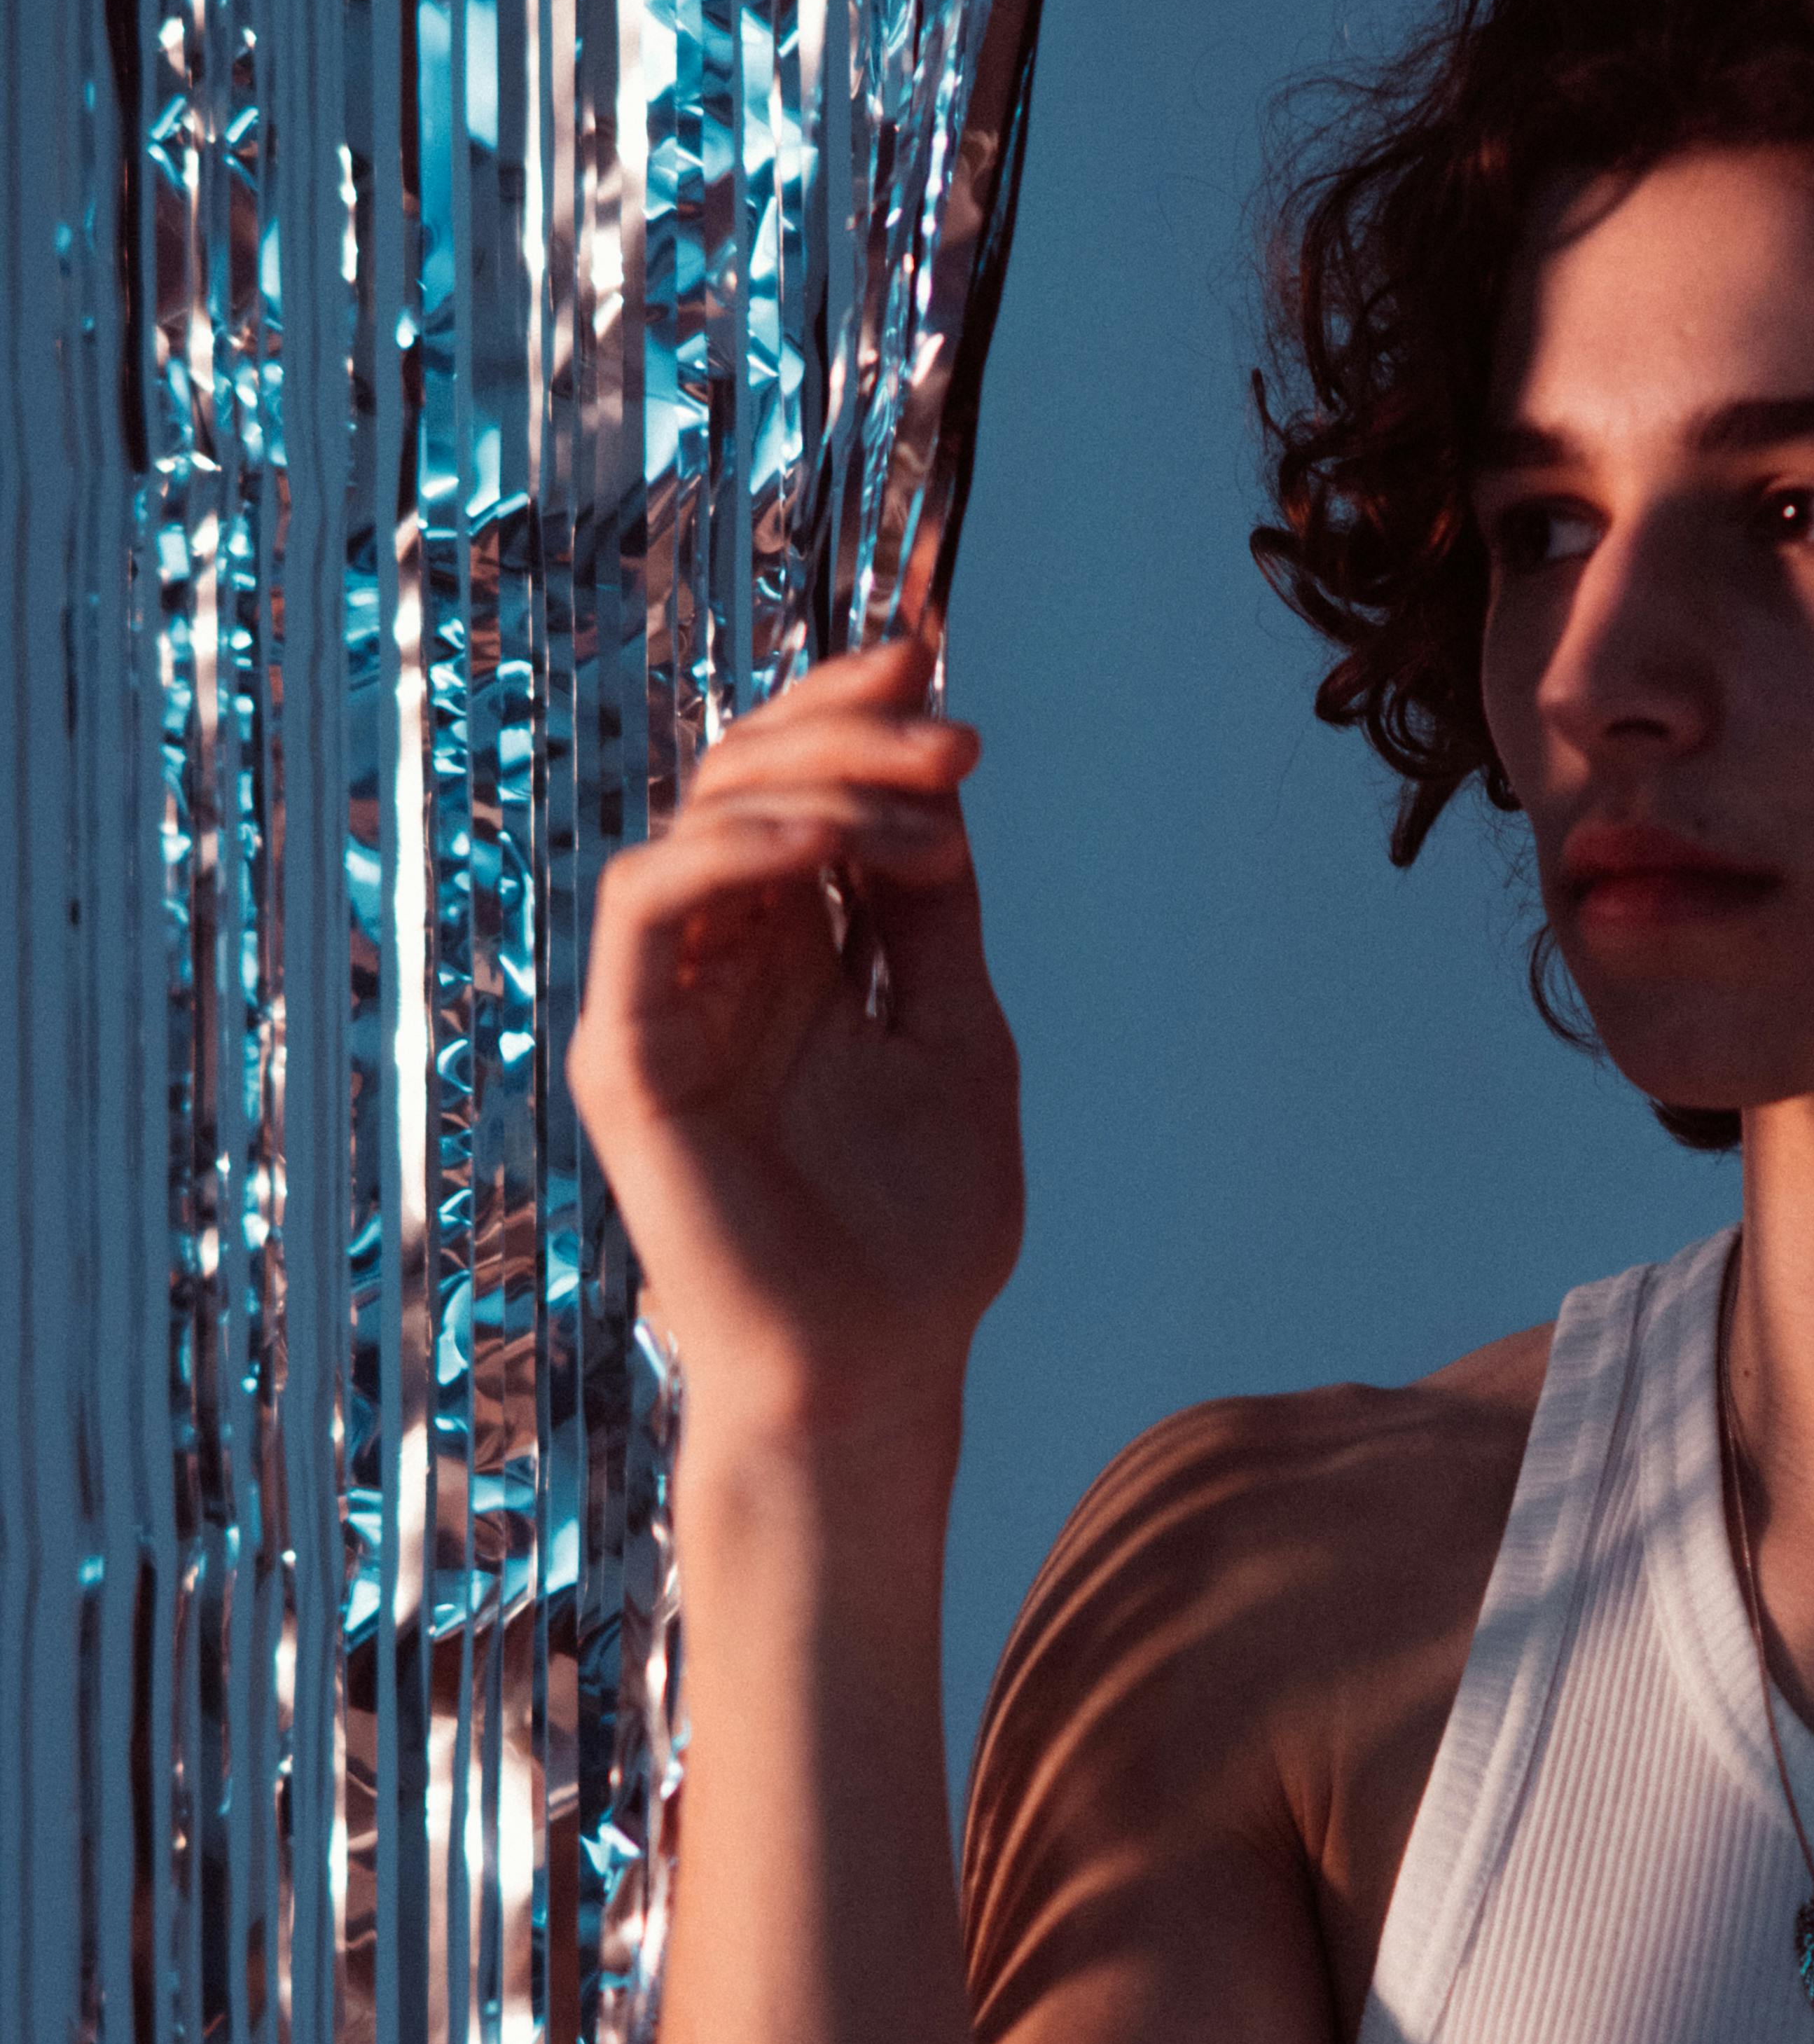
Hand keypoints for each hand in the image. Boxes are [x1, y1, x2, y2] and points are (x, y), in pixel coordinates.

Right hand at [567, 639, 1023, 1470]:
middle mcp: (716, 965)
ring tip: (914, 803)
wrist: (878, 1369)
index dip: (851, 716)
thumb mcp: (957, 1035)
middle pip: (740, 782)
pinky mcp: (626, 1053)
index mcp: (790, 956)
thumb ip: (930, 916)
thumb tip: (934, 781)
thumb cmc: (919, 1234)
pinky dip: (727, 855)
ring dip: (806, 784)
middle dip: (843, 729)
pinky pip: (646, 908)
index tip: (939, 674)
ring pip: (694, 823)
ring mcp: (663, 1005)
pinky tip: (817, 849)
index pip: (795, 792)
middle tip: (947, 726)